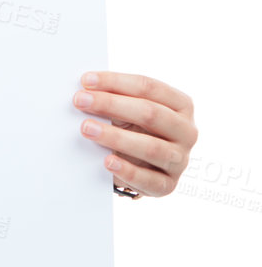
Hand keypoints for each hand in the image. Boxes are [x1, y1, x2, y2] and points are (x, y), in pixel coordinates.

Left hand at [72, 72, 196, 197]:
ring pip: (152, 147)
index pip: (150, 87)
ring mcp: (180, 159)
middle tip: (80, 101)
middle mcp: (187, 131)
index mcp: (181, 105)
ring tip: (87, 128)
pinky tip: (107, 161)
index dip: (116, 82)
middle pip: (151, 113)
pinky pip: (150, 180)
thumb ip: (115, 98)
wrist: (141, 167)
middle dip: (112, 104)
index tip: (86, 81)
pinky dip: (127, 171)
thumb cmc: (135, 130)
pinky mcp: (168, 185)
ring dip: (116, 137)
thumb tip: (85, 89)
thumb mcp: (129, 111)